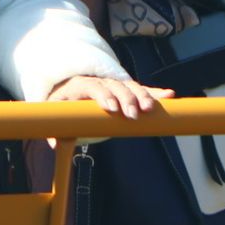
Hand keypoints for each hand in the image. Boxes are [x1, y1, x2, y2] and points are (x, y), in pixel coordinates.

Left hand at [46, 75, 171, 118]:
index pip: (92, 86)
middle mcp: (99, 81)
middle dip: (125, 99)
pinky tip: (170, 95)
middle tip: (132, 115)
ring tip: (150, 110)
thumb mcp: (55, 111)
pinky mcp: (125, 91)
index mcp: (80, 84)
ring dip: (142, 97)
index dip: (102, 95)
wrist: (67, 89)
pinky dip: (155, 93)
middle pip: (115, 86)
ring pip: (130, 87)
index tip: (111, 108)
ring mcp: (113, 85)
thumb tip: (55, 143)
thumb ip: (55, 127)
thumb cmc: (62, 102)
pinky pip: (141, 90)